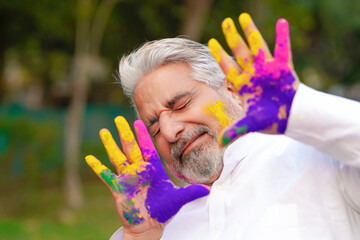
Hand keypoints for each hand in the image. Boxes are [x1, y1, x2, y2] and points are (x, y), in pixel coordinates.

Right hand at [85, 116, 208, 237]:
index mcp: (153, 169)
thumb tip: (209, 189)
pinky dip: (97, 167)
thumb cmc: (163, 210)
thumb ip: (191, 192)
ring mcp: (127, 178)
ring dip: (110, 145)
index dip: (143, 135)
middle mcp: (139, 170)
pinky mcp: (118, 188)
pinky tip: (89, 158)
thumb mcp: (178, 199)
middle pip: (130, 148)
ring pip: (117, 157)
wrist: (150, 225)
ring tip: (103, 131)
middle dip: (125, 134)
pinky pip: (106, 176)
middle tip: (119, 119)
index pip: (147, 148)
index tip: (138, 121)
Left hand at [208, 13, 299, 145]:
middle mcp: (254, 74)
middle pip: (241, 52)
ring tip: (243, 16)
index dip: (220, 55)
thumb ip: (236, 130)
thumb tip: (221, 143)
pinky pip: (283, 50)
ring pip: (258, 46)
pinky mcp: (285, 68)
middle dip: (233, 37)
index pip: (228, 67)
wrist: (290, 119)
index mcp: (243, 84)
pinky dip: (283, 37)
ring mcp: (268, 69)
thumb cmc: (270, 120)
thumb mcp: (250, 124)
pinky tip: (281, 22)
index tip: (211, 42)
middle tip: (225, 22)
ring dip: (251, 32)